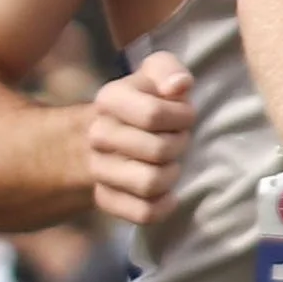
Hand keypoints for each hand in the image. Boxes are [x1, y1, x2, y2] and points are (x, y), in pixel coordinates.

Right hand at [86, 52, 194, 224]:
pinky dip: (163, 206)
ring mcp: (98, 170)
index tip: (185, 115)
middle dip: (179, 145)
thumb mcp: (156, 73)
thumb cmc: (146, 100)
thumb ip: (168, 68)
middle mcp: (97, 135)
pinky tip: (169, 194)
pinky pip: (143, 213)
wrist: (113, 134)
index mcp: (109, 99)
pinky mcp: (105, 199)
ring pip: (150, 184)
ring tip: (171, 163)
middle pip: (158, 151)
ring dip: (172, 174)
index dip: (181, 117)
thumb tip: (179, 86)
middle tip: (178, 139)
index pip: (153, 115)